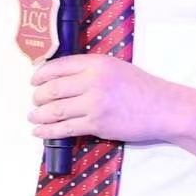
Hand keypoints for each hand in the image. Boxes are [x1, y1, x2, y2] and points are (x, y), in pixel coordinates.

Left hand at [29, 53, 169, 143]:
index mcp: (96, 63)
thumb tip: (60, 76)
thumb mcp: (114, 67)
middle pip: (52, 89)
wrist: (162, 108)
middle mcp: (93, 81)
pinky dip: (48, 131)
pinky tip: (39, 131)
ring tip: (33, 116)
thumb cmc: (140, 87)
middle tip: (35, 101)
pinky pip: (65, 129)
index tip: (34, 81)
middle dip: (38, 97)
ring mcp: (94, 104)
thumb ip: (89, 69)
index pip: (57, 67)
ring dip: (39, 115)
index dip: (40, 75)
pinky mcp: (97, 125)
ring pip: (55, 110)